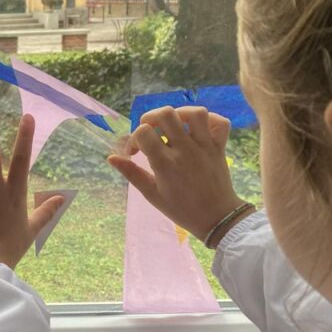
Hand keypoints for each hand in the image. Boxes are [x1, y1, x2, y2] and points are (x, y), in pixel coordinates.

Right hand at [107, 106, 249, 243]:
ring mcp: (204, 146)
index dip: (134, 138)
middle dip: (152, 117)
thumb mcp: (152, 194)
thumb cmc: (181, 209)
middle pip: (166, 114)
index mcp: (165, 163)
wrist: (216, 218)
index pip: (143, 132)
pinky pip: (220, 123)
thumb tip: (111, 158)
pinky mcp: (220, 147)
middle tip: (151, 131)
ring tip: (174, 125)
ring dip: (180, 114)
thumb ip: (132, 173)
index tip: (135, 152)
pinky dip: (209, 120)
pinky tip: (198, 128)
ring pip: (195, 113)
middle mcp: (185, 150)